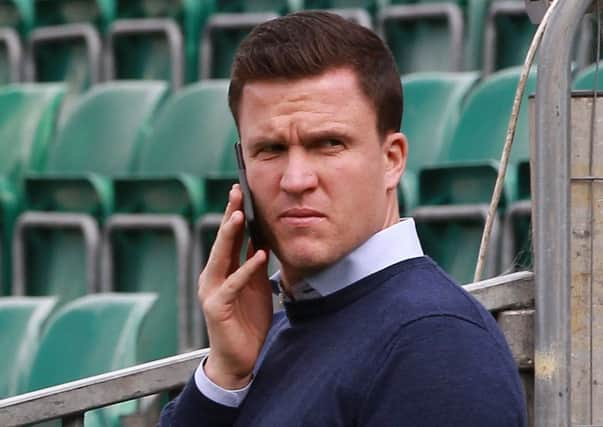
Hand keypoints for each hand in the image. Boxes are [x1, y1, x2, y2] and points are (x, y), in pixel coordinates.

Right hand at [198, 185, 272, 388]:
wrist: (240, 357)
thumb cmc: (247, 321)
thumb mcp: (255, 286)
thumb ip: (253, 264)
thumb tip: (259, 238)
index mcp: (221, 270)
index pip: (228, 238)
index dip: (234, 214)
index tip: (240, 192)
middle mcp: (212, 277)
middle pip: (221, 240)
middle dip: (230, 215)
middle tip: (236, 192)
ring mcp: (212, 291)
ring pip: (221, 257)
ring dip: (230, 235)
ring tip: (240, 214)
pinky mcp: (217, 306)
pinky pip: (234, 283)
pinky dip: (246, 268)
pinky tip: (259, 255)